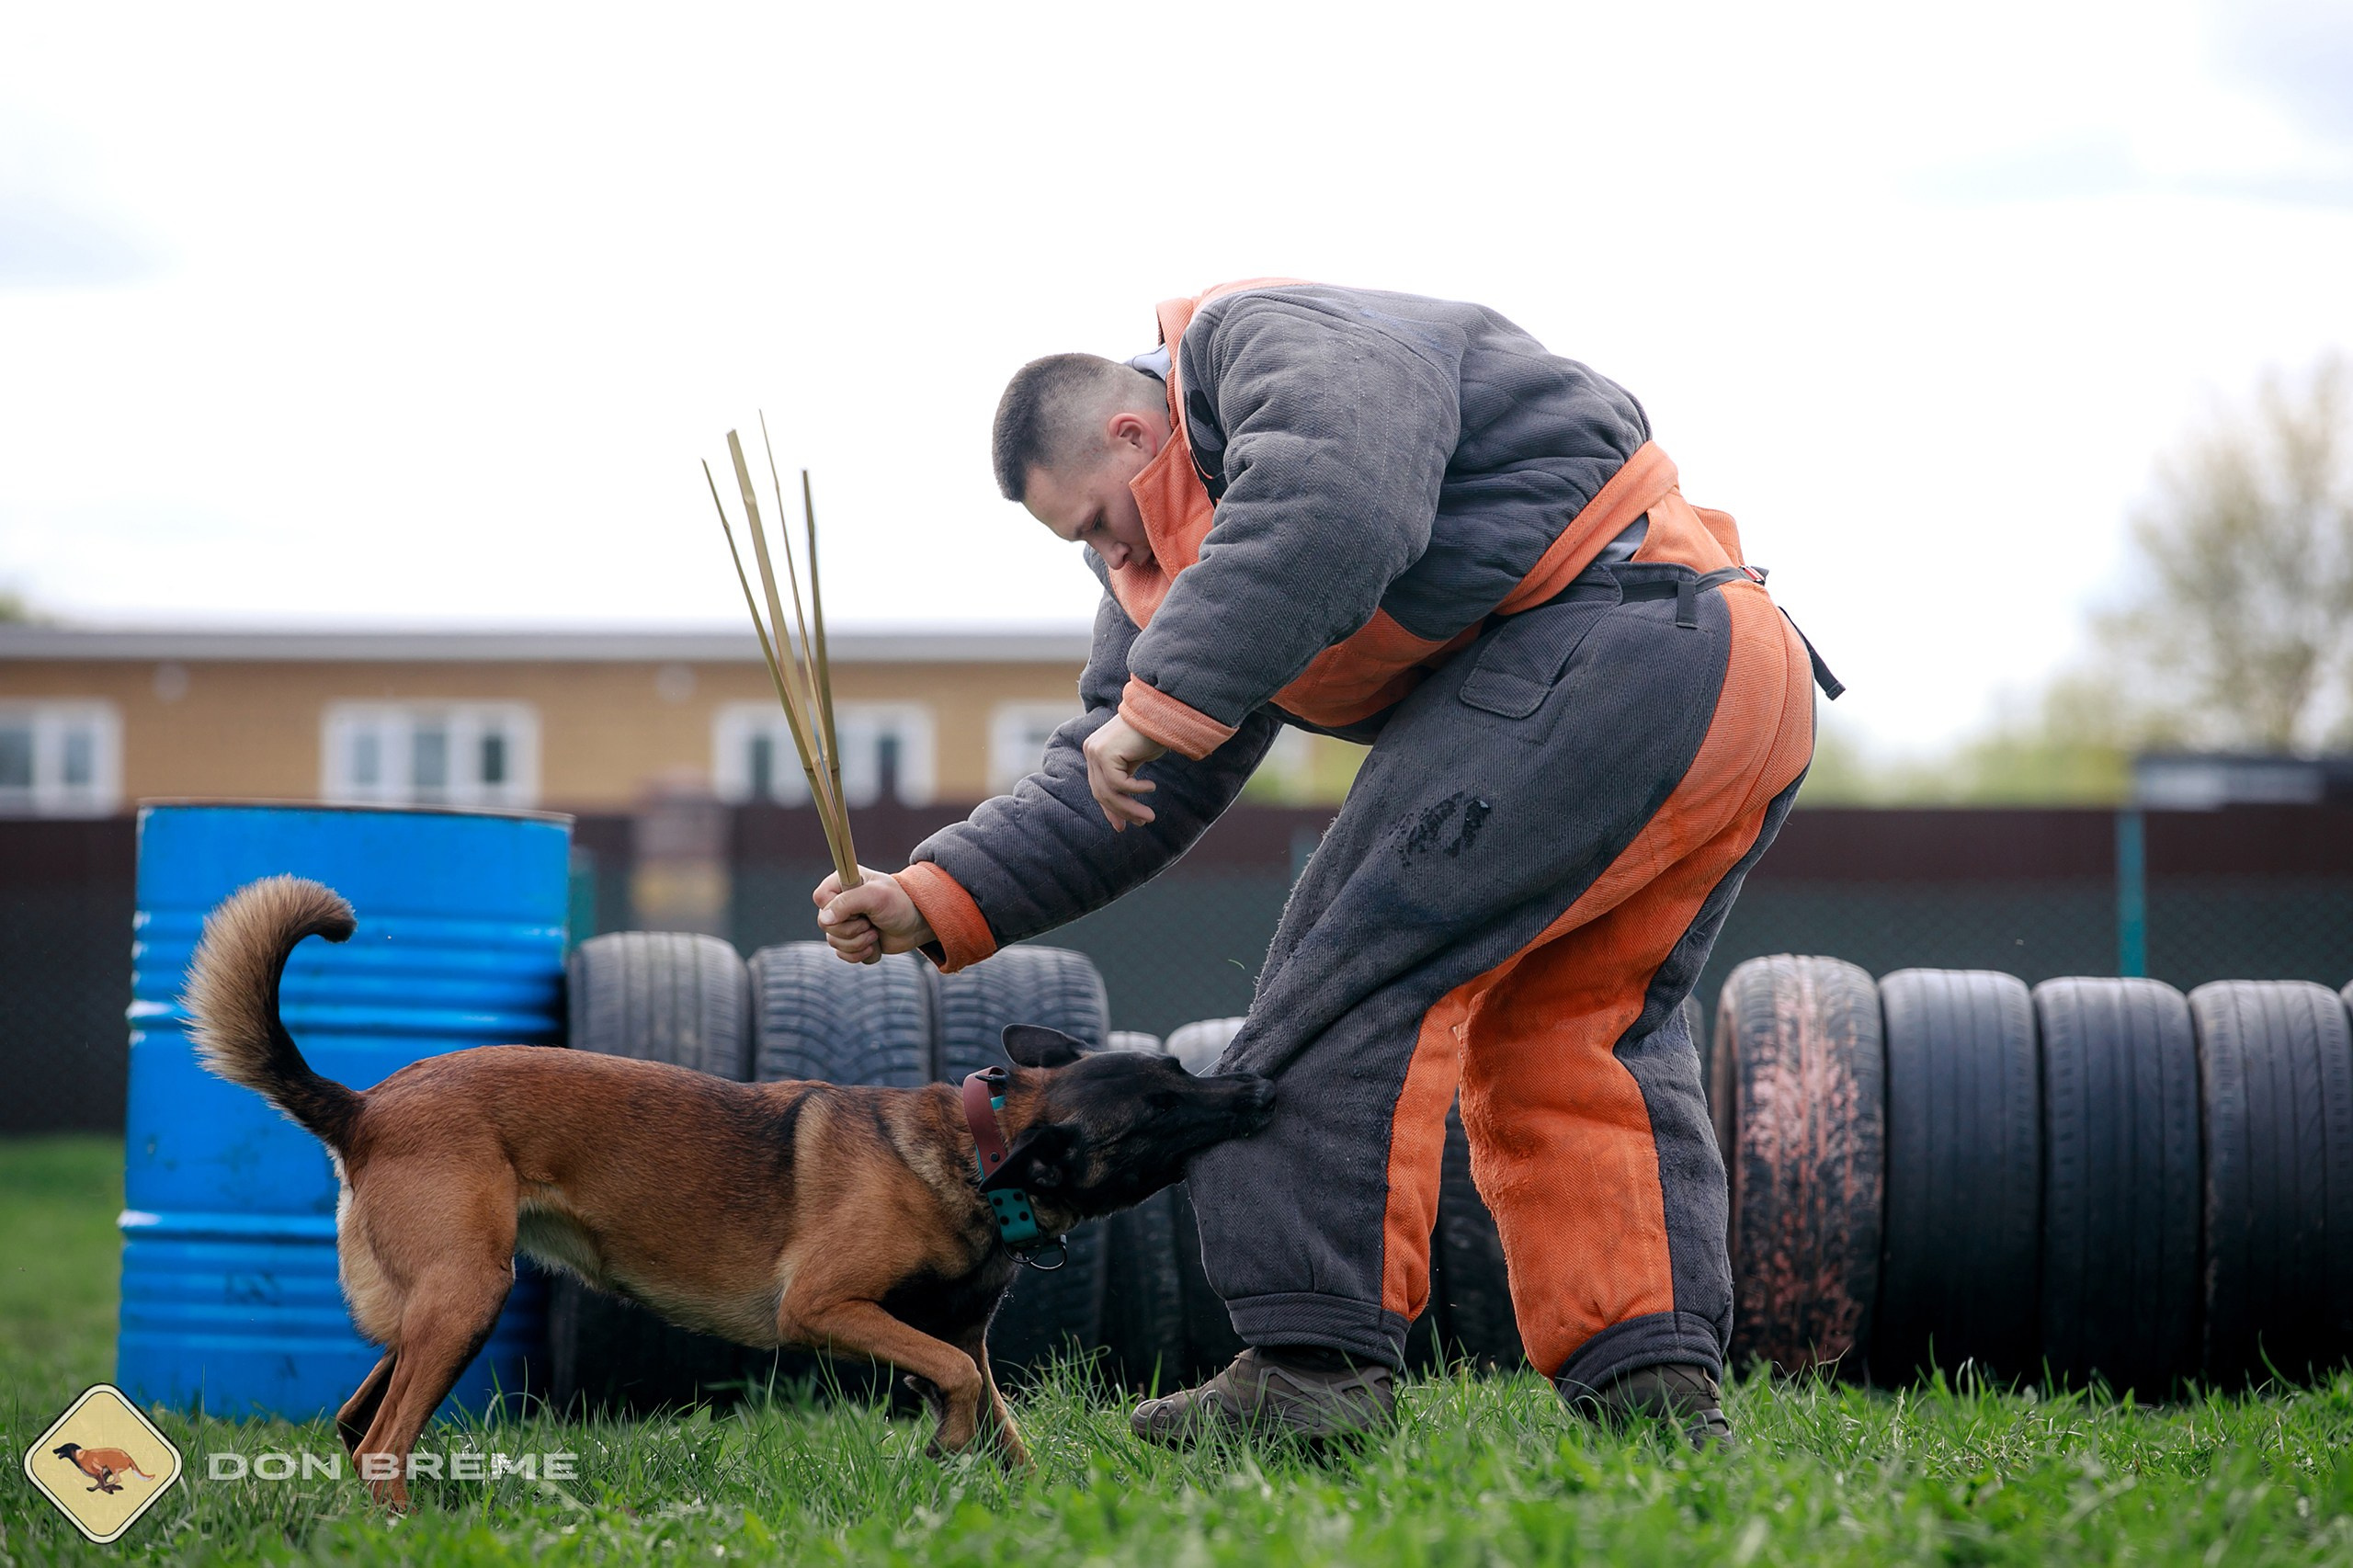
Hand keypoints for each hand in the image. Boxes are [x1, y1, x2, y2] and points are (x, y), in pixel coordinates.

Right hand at [811, 867, 934, 963]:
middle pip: (825, 925)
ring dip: (858, 944)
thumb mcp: (875, 897)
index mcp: (843, 883)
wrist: (919, 924)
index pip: (820, 898)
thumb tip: (824, 920)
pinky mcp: (853, 941)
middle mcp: (841, 902)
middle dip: (851, 931)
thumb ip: (846, 903)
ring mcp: (846, 923)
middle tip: (870, 924)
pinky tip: (875, 946)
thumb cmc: (900, 903)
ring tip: (876, 934)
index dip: (834, 909)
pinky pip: (844, 955)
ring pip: (834, 943)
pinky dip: (862, 955)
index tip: (856, 911)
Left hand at [1082, 713, 1167, 830]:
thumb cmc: (1152, 735)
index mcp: (1095, 753)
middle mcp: (1091, 751)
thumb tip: (1124, 813)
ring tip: (1149, 816)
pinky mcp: (1104, 753)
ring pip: (1109, 791)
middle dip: (1122, 812)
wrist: (1162, 712)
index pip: (1099, 788)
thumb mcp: (1134, 763)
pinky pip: (1118, 783)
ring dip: (1130, 807)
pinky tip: (1151, 787)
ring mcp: (1095, 751)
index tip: (1123, 827)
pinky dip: (1135, 789)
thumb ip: (1124, 782)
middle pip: (1101, 792)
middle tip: (1142, 822)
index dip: (1110, 810)